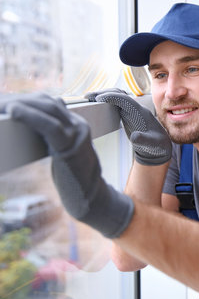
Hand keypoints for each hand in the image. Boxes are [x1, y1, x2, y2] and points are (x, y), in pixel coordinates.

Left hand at [0, 93, 133, 237]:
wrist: (90, 198)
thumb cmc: (73, 178)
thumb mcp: (66, 152)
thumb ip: (56, 138)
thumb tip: (35, 130)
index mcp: (78, 125)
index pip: (52, 103)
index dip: (29, 100)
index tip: (10, 102)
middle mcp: (80, 125)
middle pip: (49, 103)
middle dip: (23, 100)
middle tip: (1, 104)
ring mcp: (78, 134)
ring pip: (49, 109)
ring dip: (23, 105)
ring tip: (3, 106)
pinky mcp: (71, 146)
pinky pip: (49, 126)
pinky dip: (30, 116)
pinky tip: (13, 112)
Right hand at [85, 88, 170, 165]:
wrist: (159, 146)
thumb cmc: (156, 145)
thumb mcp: (151, 144)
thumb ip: (144, 140)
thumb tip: (135, 137)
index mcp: (141, 113)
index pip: (125, 99)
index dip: (112, 97)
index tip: (99, 98)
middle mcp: (136, 109)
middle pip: (120, 94)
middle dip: (104, 93)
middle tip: (88, 96)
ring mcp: (132, 111)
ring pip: (117, 97)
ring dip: (104, 95)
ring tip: (89, 98)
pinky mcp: (128, 115)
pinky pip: (116, 104)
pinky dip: (107, 101)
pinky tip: (97, 103)